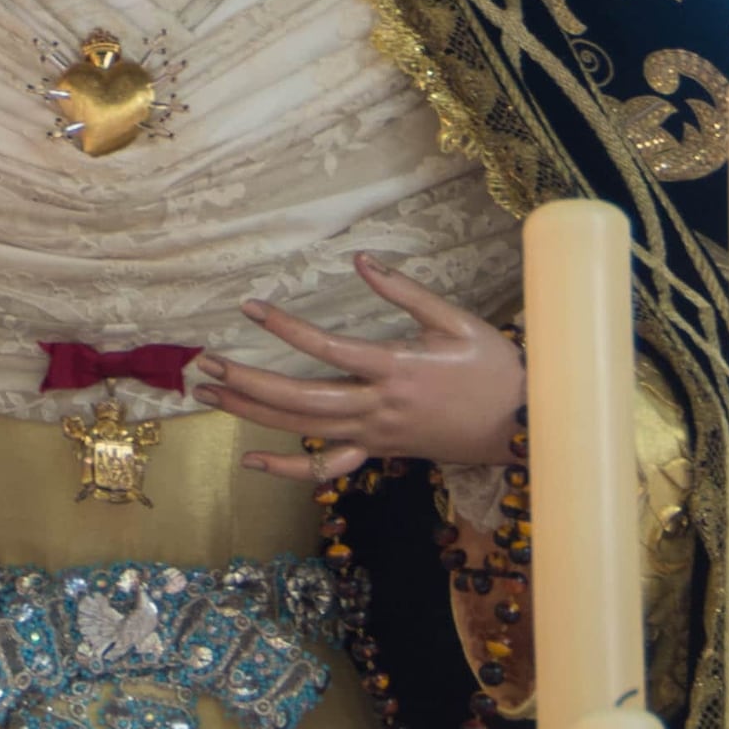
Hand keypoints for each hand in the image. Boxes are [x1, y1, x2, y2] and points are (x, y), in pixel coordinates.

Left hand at [194, 259, 527, 483]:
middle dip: (249, 383)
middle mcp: (377, 406)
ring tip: (211, 396)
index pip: (328, 349)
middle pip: (300, 398)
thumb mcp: (456, 320)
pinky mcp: (377, 452)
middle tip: (207, 365)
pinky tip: (250, 461)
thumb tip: (361, 260)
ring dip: (253, 414)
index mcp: (396, 368)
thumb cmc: (492, 367)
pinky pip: (326, 467)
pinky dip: (287, 467)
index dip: (286, 327)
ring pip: (303, 429)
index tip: (250, 308)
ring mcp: (374, 435)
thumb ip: (405, 291)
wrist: (520, 427)